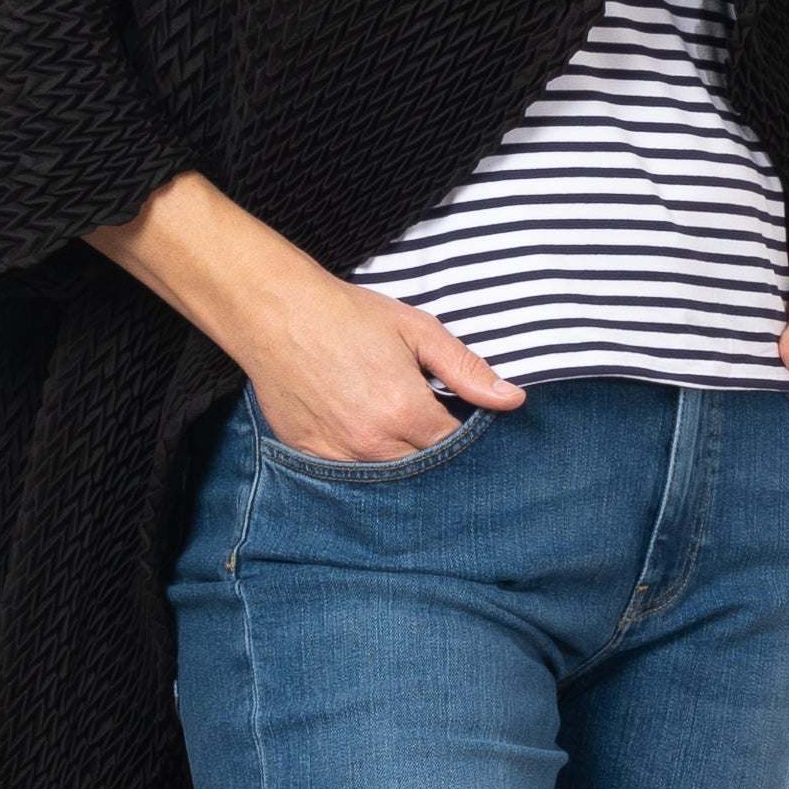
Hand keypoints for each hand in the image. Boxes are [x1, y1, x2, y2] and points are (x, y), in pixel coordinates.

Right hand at [81, 169, 525, 460]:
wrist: (275, 312)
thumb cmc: (348, 315)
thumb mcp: (416, 330)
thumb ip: (466, 369)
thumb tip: (512, 400)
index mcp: (405, 410)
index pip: (454, 447)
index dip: (464, 435)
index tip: (461, 419)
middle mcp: (373, 442)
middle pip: (424, 470)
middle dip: (434, 453)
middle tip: (427, 423)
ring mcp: (338, 454)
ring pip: (387, 477)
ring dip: (400, 460)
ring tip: (395, 426)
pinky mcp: (309, 454)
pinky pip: (348, 474)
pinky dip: (362, 461)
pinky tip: (362, 433)